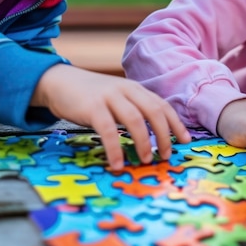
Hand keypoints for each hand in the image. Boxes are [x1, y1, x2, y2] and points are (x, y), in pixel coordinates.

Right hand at [32, 64, 190, 170]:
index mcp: (134, 89)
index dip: (175, 123)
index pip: (161, 105)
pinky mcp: (92, 107)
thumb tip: (152, 136)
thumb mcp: (116, 97)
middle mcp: (126, 90)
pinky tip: (117, 163)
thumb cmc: (90, 96)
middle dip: (164, 135)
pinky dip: (115, 149)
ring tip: (145, 160)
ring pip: (135, 119)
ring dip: (143, 142)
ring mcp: (109, 97)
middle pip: (154, 111)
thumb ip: (132, 109)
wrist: (59, 81)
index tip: (185, 140)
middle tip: (166, 155)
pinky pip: (108, 130)